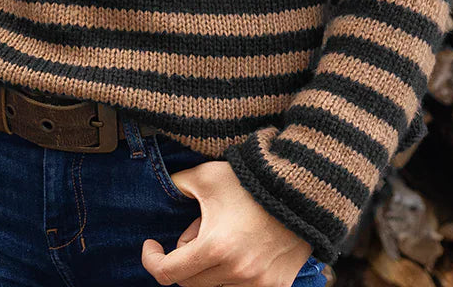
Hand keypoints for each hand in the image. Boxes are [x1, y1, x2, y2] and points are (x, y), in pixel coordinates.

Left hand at [140, 160, 311, 286]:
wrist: (301, 190)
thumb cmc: (251, 181)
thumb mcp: (206, 177)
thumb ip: (177, 184)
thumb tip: (163, 190)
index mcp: (215, 248)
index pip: (168, 273)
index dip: (152, 260)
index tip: (151, 246)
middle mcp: (236, 273)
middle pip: (189, 283)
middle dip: (185, 257)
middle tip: (197, 230)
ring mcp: (258, 284)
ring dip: (208, 270)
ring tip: (221, 238)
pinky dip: (231, 276)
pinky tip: (239, 251)